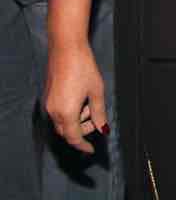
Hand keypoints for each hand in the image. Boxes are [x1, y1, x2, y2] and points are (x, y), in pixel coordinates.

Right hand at [44, 40, 108, 154]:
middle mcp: (54, 112)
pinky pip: (59, 112)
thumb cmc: (84, 68)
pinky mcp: (48, 96)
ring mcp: (49, 104)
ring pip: (62, 122)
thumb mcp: (97, 91)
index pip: (74, 138)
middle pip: (67, 132)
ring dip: (77, 120)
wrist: (67, 49)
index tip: (91, 150)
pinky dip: (70, 112)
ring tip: (90, 103)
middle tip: (96, 120)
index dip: (83, 145)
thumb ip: (99, 112)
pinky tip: (81, 99)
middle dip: (82, 130)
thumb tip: (103, 128)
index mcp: (66, 113)